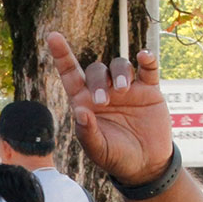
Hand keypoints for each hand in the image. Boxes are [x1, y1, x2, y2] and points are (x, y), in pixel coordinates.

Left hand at [47, 31, 172, 184]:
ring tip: (123, 90)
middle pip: (97, 70)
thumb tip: (80, 111)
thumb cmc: (115, 157)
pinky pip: (148, 68)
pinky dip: (147, 59)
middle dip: (98, 81)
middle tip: (104, 101)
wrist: (146, 165)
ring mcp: (127, 89)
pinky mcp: (149, 90)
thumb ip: (88, 133)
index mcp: (86, 103)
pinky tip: (145, 57)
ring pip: (120, 65)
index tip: (53, 37)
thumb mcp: (98, 150)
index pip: (71, 74)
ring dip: (120, 73)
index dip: (62, 55)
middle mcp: (104, 92)